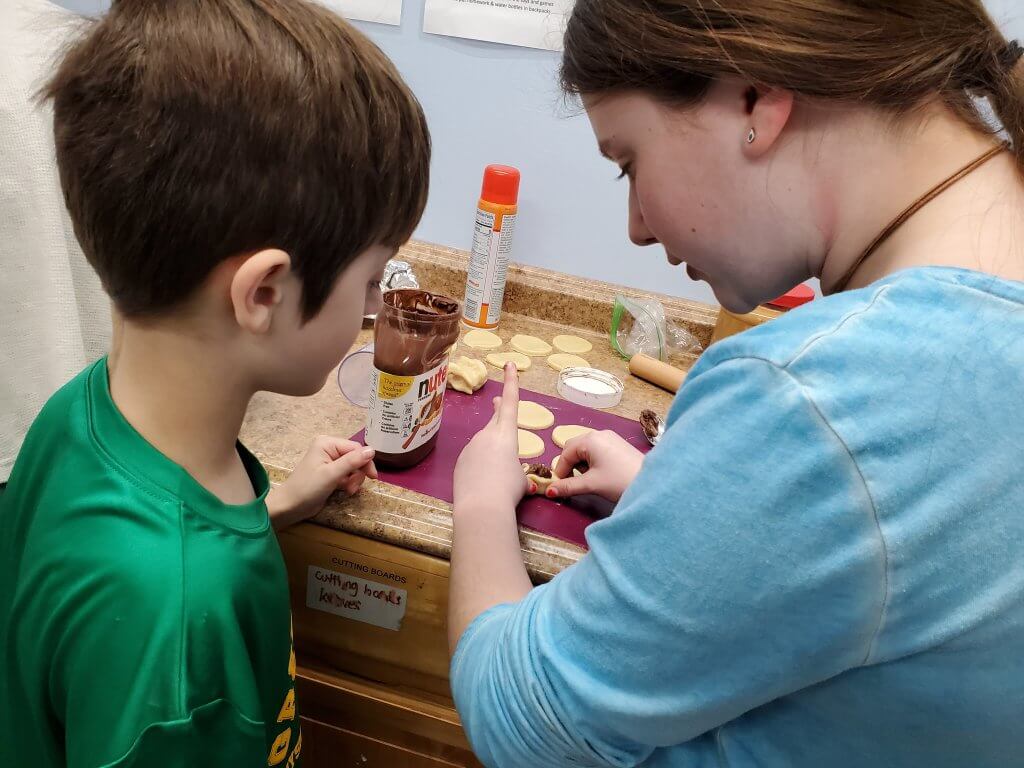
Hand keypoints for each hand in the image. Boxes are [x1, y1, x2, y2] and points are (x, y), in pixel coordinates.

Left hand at [268, 436, 376, 528]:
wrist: (290, 506)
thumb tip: (372, 450)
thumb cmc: (308, 488)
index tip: (373, 477)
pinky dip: (349, 483)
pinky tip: (345, 490)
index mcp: (327, 443)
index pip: (355, 448)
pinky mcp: (330, 473)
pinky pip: (347, 474)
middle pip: (356, 457)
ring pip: (354, 467)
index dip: (365, 462)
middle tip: (353, 487)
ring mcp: (329, 461)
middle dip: (358, 473)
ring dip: (354, 480)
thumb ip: (352, 461)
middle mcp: (329, 449)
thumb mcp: (331, 474)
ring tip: (348, 490)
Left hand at [454, 363, 529, 514]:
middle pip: (495, 418)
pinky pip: (473, 460)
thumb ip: (517, 472)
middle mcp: (487, 435)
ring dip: (491, 453)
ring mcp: (471, 447)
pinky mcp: (460, 461)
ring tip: (496, 476)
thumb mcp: (521, 480)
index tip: (509, 364)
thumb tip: (514, 476)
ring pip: (484, 444)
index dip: (511, 382)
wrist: (481, 506)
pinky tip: (482, 483)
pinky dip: (479, 467)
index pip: (511, 402)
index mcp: (506, 434)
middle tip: (497, 402)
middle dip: (498, 410)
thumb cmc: (508, 489)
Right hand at [548, 430, 643, 502]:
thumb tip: (550, 491)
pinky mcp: (618, 444)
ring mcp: (610, 437)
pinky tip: (601, 473)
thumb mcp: (591, 484)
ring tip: (590, 479)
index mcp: (590, 440)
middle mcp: (599, 434)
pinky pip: (597, 449)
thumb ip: (568, 486)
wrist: (652, 483)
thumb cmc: (619, 481)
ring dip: (581, 463)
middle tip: (574, 482)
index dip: (560, 471)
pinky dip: (593, 460)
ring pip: (586, 448)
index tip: (560, 487)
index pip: (565, 453)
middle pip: (574, 447)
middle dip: (570, 465)